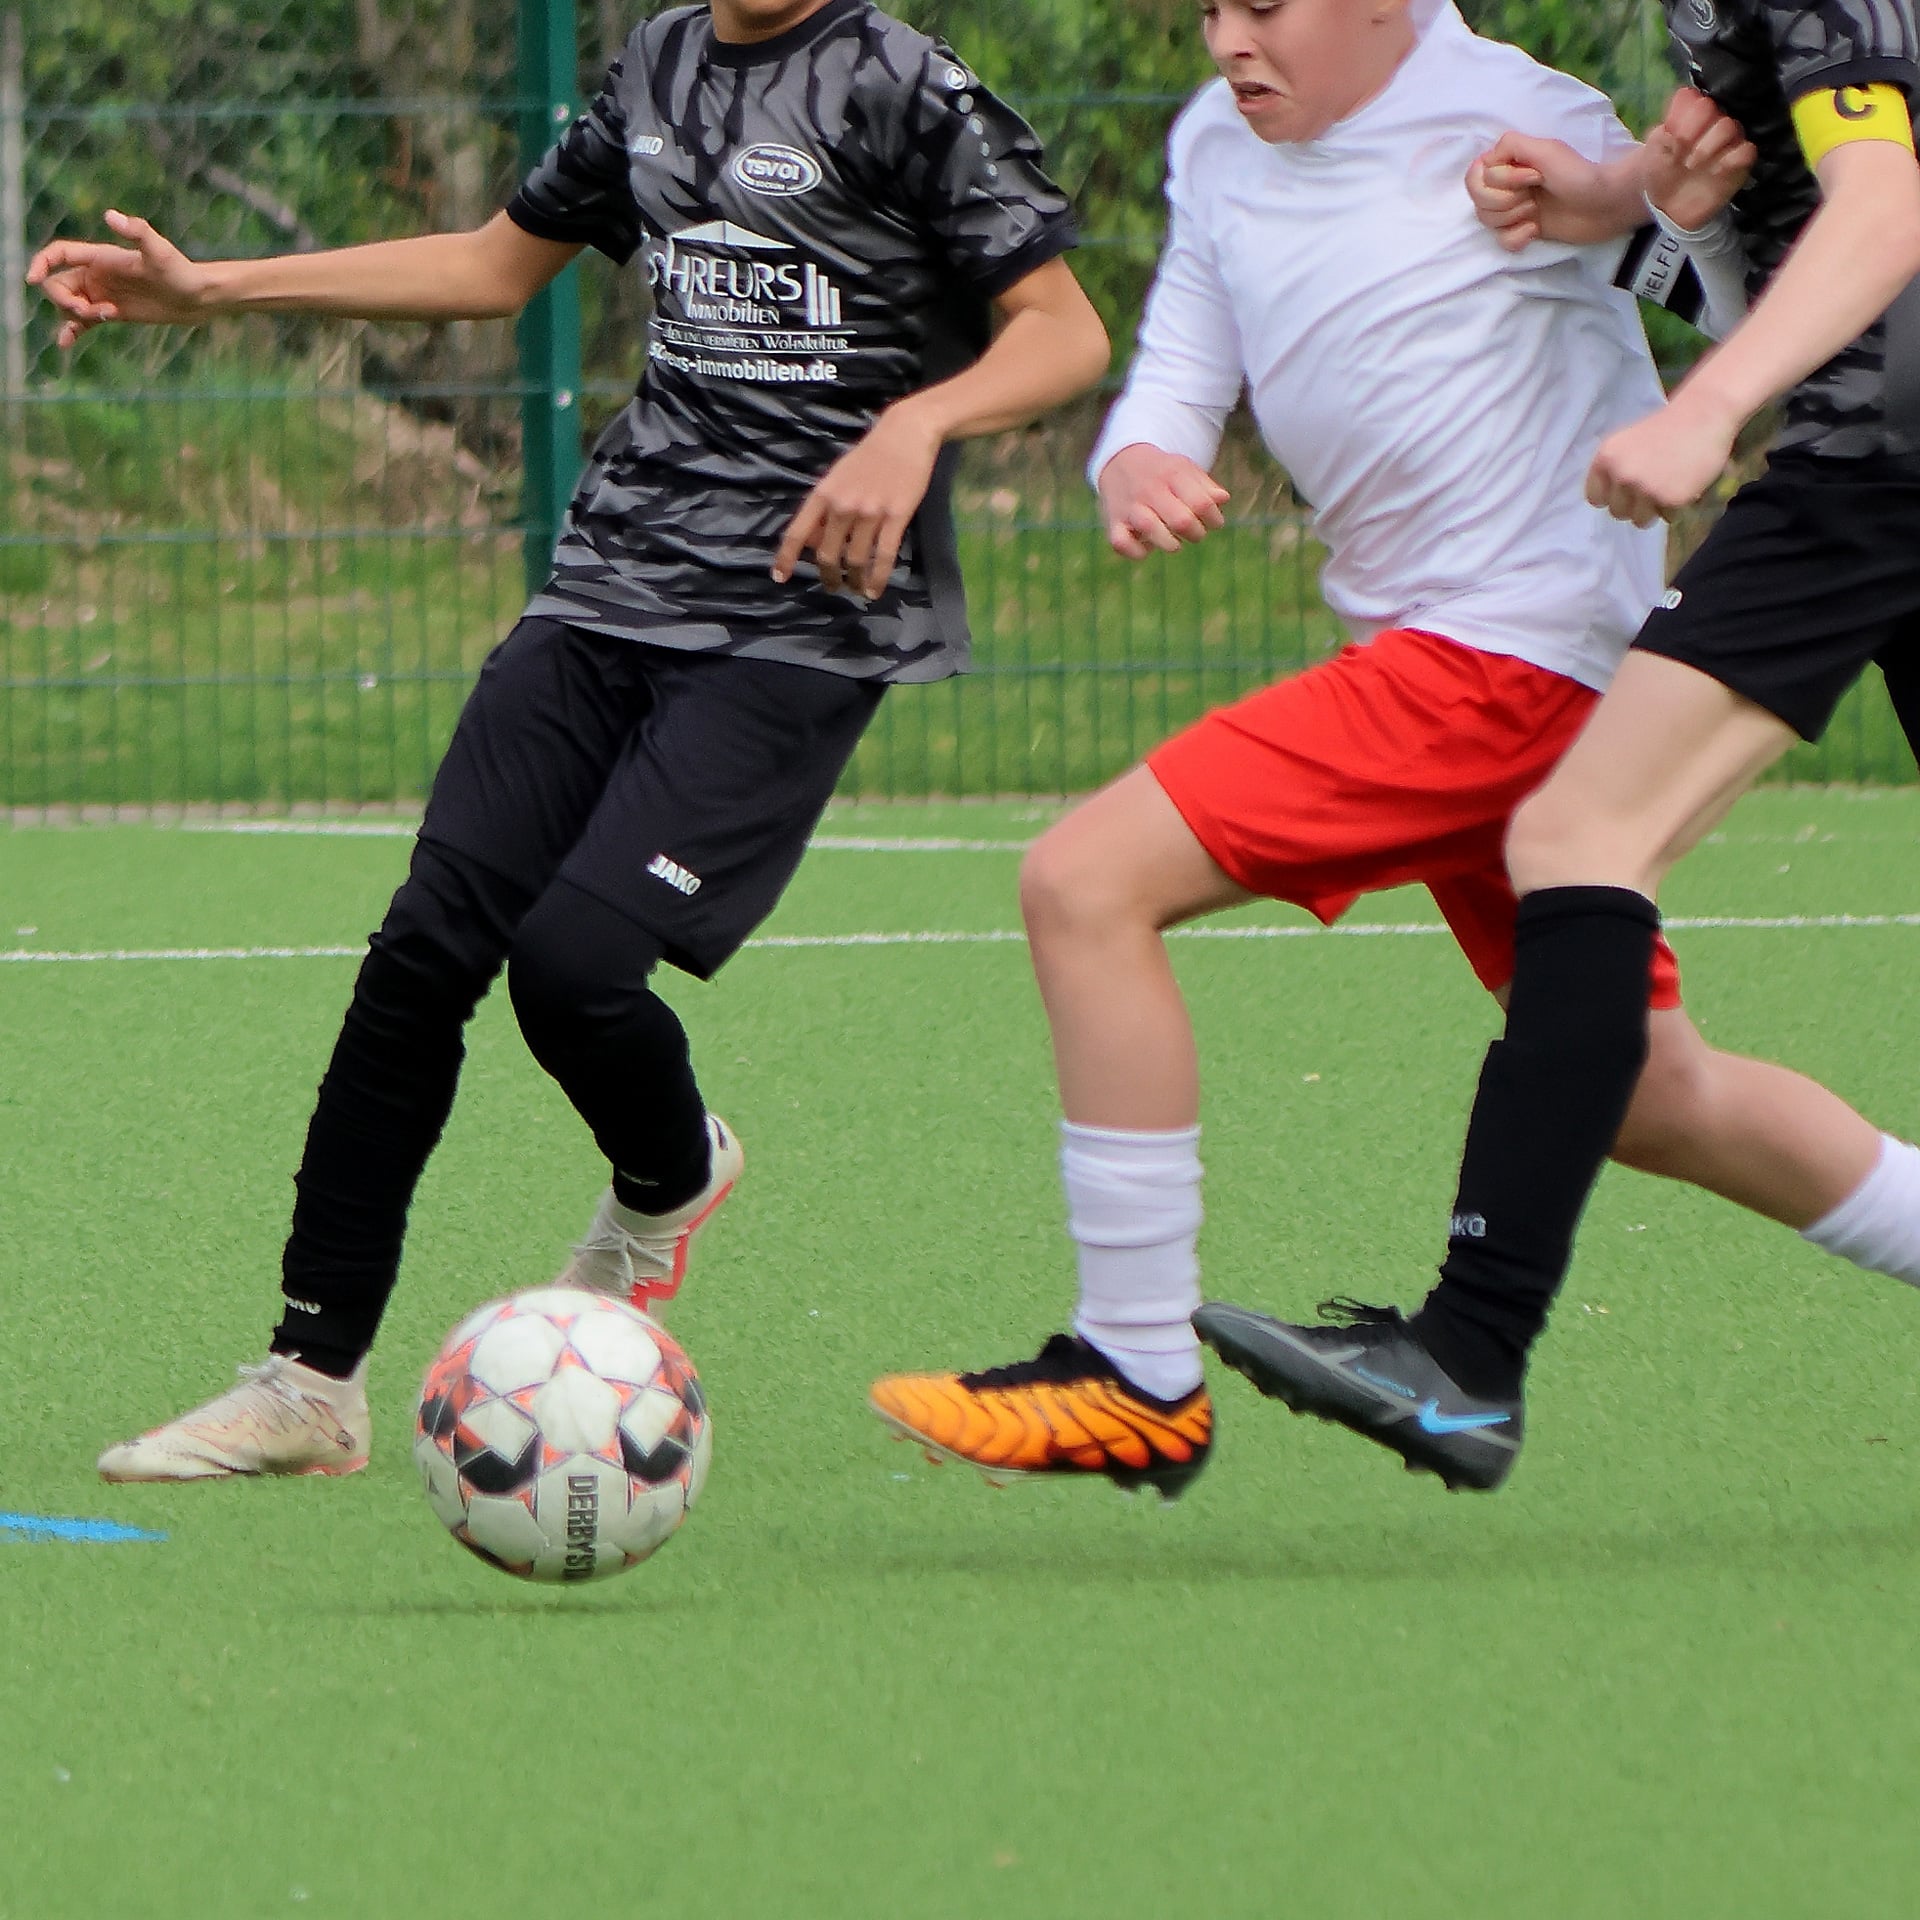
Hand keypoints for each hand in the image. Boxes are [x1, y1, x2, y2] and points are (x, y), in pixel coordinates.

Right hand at [26, 210, 211, 348]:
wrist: (197, 297)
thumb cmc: (180, 270)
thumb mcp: (159, 251)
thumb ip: (136, 231)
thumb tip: (110, 215)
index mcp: (101, 257)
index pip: (59, 254)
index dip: (42, 262)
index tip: (32, 279)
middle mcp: (97, 274)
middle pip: (59, 284)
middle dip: (64, 299)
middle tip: (88, 311)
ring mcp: (103, 294)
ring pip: (70, 305)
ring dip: (77, 316)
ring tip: (109, 316)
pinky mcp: (113, 313)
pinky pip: (84, 323)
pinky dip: (72, 331)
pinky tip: (65, 344)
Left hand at [772, 402, 941, 598]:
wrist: (905, 434)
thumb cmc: (869, 455)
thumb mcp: (837, 476)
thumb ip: (825, 507)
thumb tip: (816, 540)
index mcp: (823, 494)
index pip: (797, 532)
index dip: (786, 558)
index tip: (780, 577)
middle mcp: (842, 506)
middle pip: (827, 555)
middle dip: (828, 577)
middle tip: (833, 586)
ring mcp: (869, 513)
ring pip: (855, 561)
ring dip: (854, 582)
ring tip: (857, 589)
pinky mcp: (895, 517)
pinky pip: (883, 557)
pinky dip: (877, 579)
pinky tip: (874, 591)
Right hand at [1096, 443, 1229, 558]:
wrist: (1120, 462)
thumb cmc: (1162, 472)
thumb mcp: (1185, 469)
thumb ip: (1206, 485)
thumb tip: (1222, 500)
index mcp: (1172, 475)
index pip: (1201, 503)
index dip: (1214, 519)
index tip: (1214, 522)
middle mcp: (1149, 490)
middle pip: (1181, 520)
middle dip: (1196, 534)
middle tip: (1195, 532)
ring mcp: (1130, 508)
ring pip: (1150, 530)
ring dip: (1171, 544)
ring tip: (1175, 542)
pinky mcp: (1114, 523)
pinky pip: (1122, 544)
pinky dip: (1137, 552)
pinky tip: (1147, 547)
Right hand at [1466, 134, 1621, 250]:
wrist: (1605, 205)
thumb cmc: (1577, 175)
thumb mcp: (1545, 150)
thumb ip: (1511, 145)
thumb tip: (1486, 161)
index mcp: (1510, 163)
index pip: (1477, 176)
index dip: (1500, 180)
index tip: (1532, 176)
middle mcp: (1509, 184)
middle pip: (1479, 200)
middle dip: (1504, 201)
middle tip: (1533, 196)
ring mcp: (1515, 209)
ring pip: (1487, 220)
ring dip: (1512, 217)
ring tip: (1537, 212)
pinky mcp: (1524, 230)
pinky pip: (1501, 241)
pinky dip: (1516, 238)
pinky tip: (1535, 231)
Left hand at [1585, 392, 1741, 525]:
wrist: (1705, 413)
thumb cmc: (1667, 426)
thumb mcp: (1628, 443)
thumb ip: (1614, 469)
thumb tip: (1607, 500)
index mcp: (1606, 459)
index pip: (1596, 498)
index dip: (1612, 497)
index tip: (1626, 491)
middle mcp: (1621, 475)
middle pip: (1618, 512)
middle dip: (1634, 505)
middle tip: (1652, 488)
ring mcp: (1645, 488)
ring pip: (1640, 520)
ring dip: (1653, 511)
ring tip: (1667, 490)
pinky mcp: (1670, 498)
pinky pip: (1667, 518)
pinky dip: (1675, 508)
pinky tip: (1684, 487)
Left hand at [1644, 88, 1755, 231]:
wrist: (1668, 205)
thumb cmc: (1661, 173)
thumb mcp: (1652, 151)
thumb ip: (1663, 129)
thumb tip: (1680, 115)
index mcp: (1690, 116)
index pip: (1695, 100)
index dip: (1685, 116)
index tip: (1673, 138)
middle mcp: (1712, 123)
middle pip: (1713, 109)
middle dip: (1694, 131)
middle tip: (1680, 154)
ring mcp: (1728, 141)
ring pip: (1730, 126)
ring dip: (1708, 146)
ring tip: (1691, 165)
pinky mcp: (1739, 162)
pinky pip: (1746, 150)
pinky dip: (1730, 159)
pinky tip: (1714, 171)